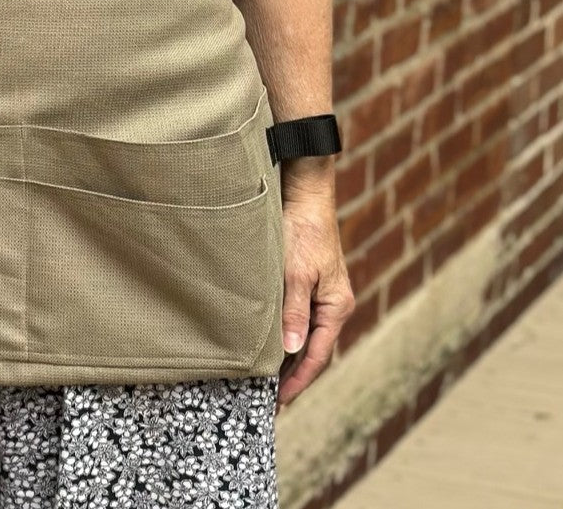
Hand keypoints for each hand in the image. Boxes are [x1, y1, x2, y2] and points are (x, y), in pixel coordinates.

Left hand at [276, 192, 354, 412]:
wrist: (305, 197)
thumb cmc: (302, 233)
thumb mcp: (295, 273)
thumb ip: (294, 312)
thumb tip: (291, 350)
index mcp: (336, 307)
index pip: (317, 356)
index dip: (297, 381)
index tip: (279, 402)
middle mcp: (333, 306)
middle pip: (313, 350)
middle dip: (292, 375)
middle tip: (267, 399)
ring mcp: (322, 296)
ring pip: (304, 336)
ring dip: (288, 357)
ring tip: (264, 379)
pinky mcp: (309, 285)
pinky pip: (299, 319)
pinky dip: (286, 336)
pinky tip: (269, 343)